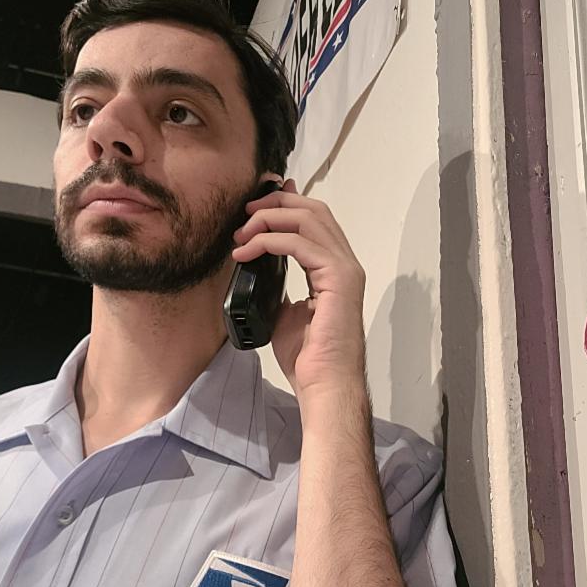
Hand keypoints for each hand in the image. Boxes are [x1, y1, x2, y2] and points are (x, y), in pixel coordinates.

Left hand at [232, 177, 366, 399]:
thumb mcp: (286, 312)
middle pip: (313, 209)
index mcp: (335, 268)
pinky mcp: (338, 277)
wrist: (324, 384)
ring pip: (307, 218)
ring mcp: (345, 268)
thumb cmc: (308, 357)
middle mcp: (344, 262)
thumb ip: (279, 287)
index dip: (286, 204)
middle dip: (276, 203)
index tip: (254, 207)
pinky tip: (246, 252)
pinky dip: (268, 241)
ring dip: (269, 219)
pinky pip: (299, 243)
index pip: (314, 220)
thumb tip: (259, 270)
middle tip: (245, 213)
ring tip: (242, 232)